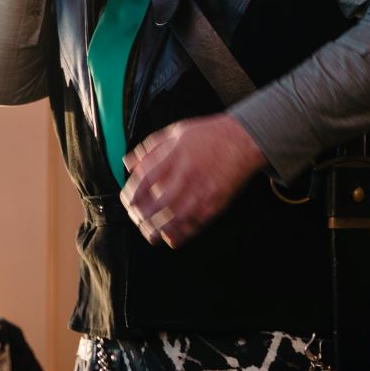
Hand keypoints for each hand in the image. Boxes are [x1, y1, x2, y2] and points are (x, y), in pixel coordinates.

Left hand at [121, 114, 267, 247]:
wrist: (243, 140)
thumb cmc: (207, 135)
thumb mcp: (175, 132)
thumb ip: (149, 148)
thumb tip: (128, 164)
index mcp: (174, 155)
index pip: (146, 179)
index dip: (133, 194)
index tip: (127, 202)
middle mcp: (187, 173)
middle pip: (158, 202)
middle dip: (143, 216)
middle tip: (137, 220)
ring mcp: (202, 190)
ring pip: (176, 217)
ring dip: (159, 229)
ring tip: (149, 234)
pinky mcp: (216, 203)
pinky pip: (196, 223)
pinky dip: (182, 234)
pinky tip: (171, 237)